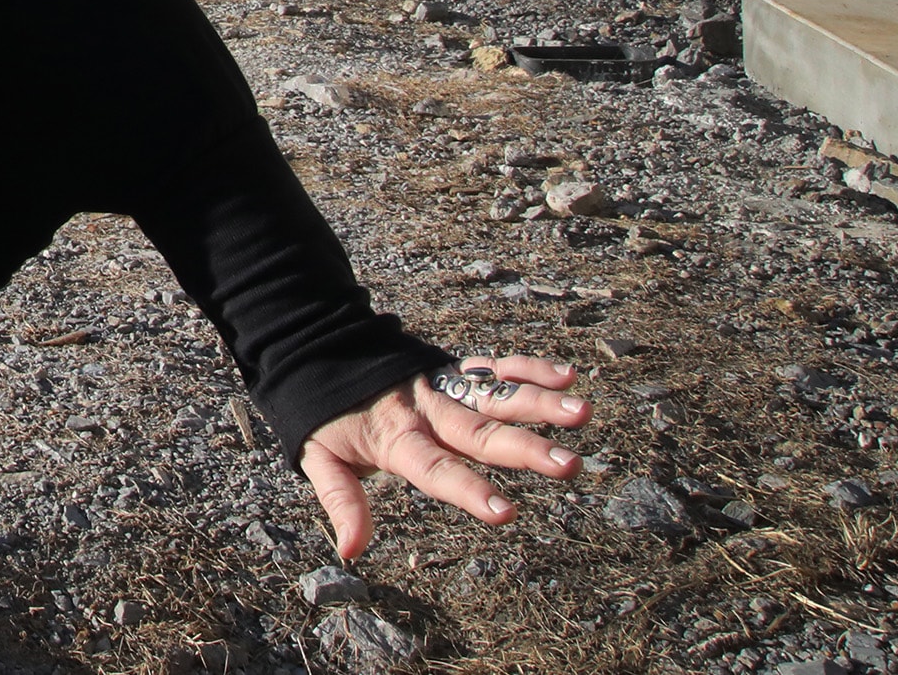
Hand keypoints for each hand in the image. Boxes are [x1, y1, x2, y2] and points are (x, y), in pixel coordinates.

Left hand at [298, 354, 586, 560]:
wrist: (315, 346)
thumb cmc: (324, 412)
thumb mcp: (320, 457)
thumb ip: (342, 501)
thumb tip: (350, 551)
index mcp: (397, 439)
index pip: (436, 469)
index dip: (468, 490)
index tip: (507, 513)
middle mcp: (427, 412)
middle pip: (480, 434)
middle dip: (526, 449)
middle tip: (568, 464)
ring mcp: (443, 388)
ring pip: (496, 396)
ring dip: (540, 403)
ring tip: (581, 412)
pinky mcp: (452, 370)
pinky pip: (493, 368)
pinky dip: (527, 369)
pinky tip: (566, 377)